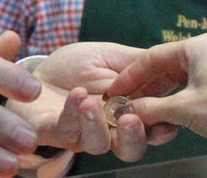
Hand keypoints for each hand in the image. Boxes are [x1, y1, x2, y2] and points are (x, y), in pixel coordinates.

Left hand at [7, 42, 176, 162]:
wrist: (36, 68)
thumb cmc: (76, 66)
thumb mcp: (110, 57)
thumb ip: (137, 65)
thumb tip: (170, 65)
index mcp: (128, 112)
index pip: (153, 127)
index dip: (163, 128)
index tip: (168, 121)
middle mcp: (108, 130)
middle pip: (131, 148)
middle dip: (135, 137)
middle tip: (131, 119)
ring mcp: (80, 134)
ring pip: (98, 145)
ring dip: (98, 125)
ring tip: (92, 102)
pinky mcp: (53, 131)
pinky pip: (66, 129)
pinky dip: (73, 112)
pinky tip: (77, 94)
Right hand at [107, 33, 206, 168]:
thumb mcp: (183, 110)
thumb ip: (149, 108)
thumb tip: (125, 111)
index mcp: (199, 46)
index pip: (153, 57)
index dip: (130, 76)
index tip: (115, 91)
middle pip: (168, 66)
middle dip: (146, 86)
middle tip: (127, 101)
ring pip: (183, 78)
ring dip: (163, 94)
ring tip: (145, 109)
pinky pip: (198, 86)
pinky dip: (181, 98)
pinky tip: (170, 113)